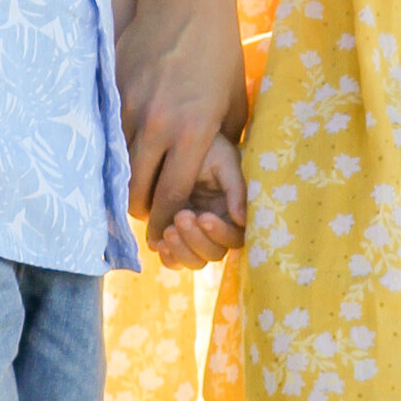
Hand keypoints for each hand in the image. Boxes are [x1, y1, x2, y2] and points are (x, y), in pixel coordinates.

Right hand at [117, 0, 247, 244]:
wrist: (186, 1)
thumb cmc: (218, 53)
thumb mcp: (233, 104)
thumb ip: (222, 145)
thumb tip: (216, 180)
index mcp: (193, 132)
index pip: (172, 196)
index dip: (166, 219)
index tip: (164, 230)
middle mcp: (157, 125)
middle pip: (136, 190)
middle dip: (141, 208)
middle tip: (146, 211)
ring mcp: (128, 108)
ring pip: (116, 166)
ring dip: (123, 182)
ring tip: (132, 186)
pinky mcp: (110, 91)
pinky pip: (106, 136)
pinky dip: (112, 152)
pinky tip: (118, 155)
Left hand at [152, 133, 245, 267]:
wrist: (172, 139)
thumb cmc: (204, 145)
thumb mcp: (224, 159)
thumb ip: (236, 188)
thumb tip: (242, 220)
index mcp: (233, 211)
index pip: (235, 237)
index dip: (220, 233)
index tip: (203, 216)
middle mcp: (216, 228)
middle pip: (213, 253)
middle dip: (196, 240)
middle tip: (180, 216)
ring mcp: (194, 235)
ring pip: (193, 261)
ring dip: (181, 250)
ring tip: (167, 230)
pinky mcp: (173, 236)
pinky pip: (172, 259)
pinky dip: (167, 255)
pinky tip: (158, 240)